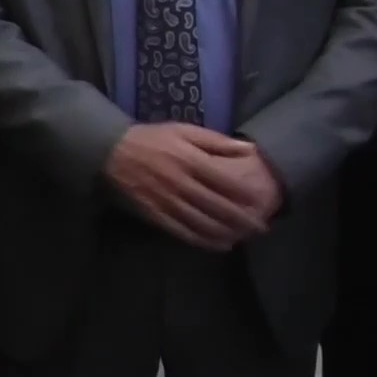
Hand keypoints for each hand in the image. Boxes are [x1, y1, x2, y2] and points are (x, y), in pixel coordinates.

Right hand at [104, 123, 269, 251]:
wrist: (114, 152)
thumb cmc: (154, 139)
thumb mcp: (185, 131)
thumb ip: (217, 141)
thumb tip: (249, 148)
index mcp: (190, 159)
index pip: (224, 180)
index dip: (245, 193)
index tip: (262, 201)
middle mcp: (181, 183)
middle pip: (217, 206)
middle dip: (242, 219)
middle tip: (261, 227)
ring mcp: (168, 202)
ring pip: (203, 223)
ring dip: (227, 233)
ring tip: (245, 238)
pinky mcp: (157, 216)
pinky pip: (184, 232)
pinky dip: (204, 241)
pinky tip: (220, 245)